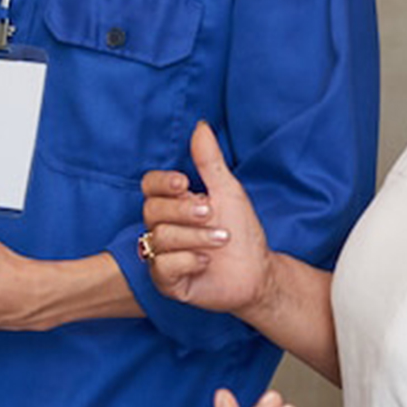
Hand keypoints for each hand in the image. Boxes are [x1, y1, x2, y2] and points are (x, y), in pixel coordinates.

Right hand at [140, 121, 273, 313]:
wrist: (257, 271)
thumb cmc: (241, 230)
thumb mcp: (227, 191)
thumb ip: (209, 161)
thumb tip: (201, 125)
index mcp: (173, 204)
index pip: (149, 186)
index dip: (162, 183)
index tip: (184, 183)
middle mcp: (162, 228)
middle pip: (151, 211)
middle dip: (183, 211)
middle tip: (211, 213)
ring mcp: (162, 256)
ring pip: (159, 238)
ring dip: (195, 236)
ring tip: (221, 239)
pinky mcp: (167, 281)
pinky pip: (162, 267)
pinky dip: (188, 260)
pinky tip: (206, 261)